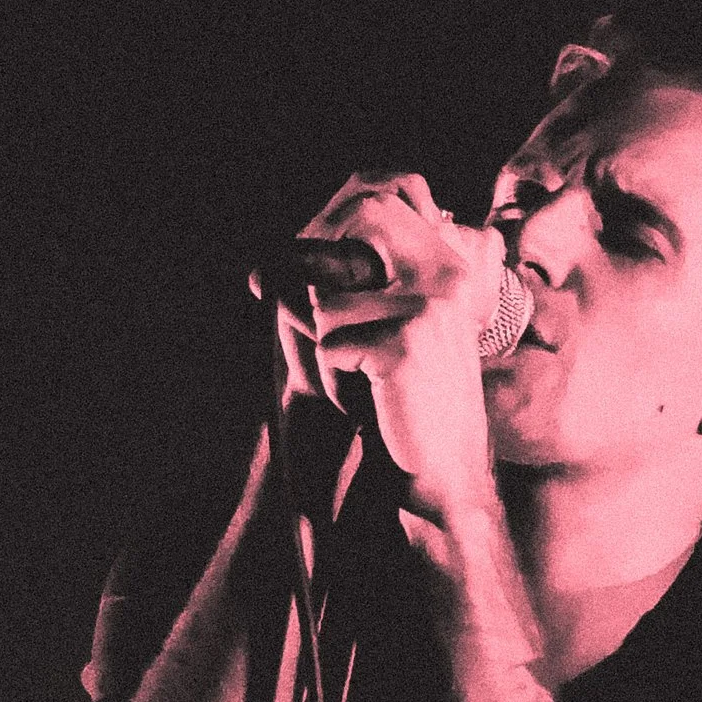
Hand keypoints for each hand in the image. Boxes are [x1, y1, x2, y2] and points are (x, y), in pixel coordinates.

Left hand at [278, 173, 509, 521]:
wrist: (443, 473)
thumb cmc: (397, 404)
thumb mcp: (366, 334)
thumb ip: (326, 289)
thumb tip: (259, 272)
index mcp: (441, 267)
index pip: (359, 228)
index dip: (321, 256)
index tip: (321, 297)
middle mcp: (441, 276)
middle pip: (332, 271)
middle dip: (326, 323)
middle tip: (359, 368)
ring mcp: (426, 307)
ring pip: (324, 311)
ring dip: (332, 358)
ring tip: (370, 388)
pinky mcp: (405, 343)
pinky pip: (330, 348)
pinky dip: (338, 384)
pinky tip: (373, 406)